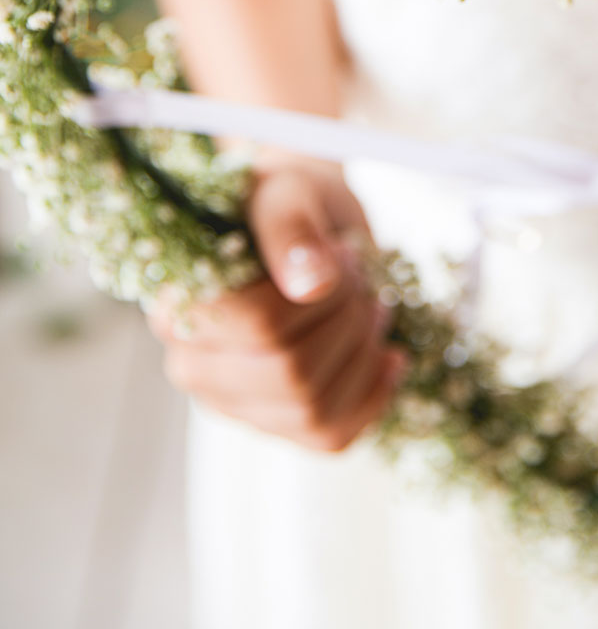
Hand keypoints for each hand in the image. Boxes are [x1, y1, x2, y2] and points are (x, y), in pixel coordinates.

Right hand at [146, 152, 408, 452]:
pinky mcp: (269, 424)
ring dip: (363, 353)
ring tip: (370, 306)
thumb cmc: (284, 202)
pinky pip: (328, 438)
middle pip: (291, 374)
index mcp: (179, 304)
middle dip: (348, 321)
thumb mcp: (286, 189)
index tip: (340, 255)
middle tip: (360, 279)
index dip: (322, 293)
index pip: (259, 325)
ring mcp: (230, 402)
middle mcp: (192, 364)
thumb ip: (290, 226)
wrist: (300, 221)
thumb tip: (311, 283)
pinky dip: (372, 396)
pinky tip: (387, 357)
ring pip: (313, 410)